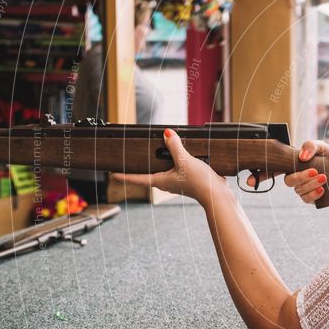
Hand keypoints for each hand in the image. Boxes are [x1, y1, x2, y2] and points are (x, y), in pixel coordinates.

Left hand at [111, 129, 226, 203]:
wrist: (216, 194)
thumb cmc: (199, 182)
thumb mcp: (185, 161)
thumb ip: (175, 147)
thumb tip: (166, 134)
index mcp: (161, 180)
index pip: (137, 178)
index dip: (123, 176)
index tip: (112, 174)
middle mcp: (167, 182)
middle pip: (149, 174)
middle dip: (141, 167)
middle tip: (130, 160)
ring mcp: (178, 182)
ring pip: (164, 171)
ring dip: (160, 163)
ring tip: (156, 153)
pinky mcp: (189, 180)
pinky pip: (178, 169)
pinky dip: (176, 162)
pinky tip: (181, 156)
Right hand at [283, 140, 328, 203]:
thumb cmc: (328, 157)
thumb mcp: (320, 147)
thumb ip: (310, 146)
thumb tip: (302, 157)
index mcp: (295, 165)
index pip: (284, 167)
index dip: (288, 166)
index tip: (304, 160)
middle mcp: (297, 177)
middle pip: (289, 181)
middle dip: (301, 177)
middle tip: (315, 171)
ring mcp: (304, 188)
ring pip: (299, 190)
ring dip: (311, 185)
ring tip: (324, 178)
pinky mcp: (311, 197)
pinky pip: (306, 199)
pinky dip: (313, 195)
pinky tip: (322, 189)